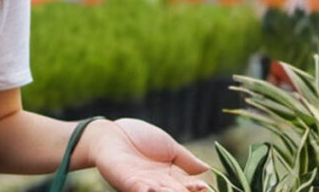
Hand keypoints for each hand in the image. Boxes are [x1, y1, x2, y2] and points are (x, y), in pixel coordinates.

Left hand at [84, 118, 209, 191]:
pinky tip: (152, 190)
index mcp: (169, 177)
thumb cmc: (139, 138)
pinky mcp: (127, 183)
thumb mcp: (168, 147)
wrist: (111, 133)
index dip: (197, 189)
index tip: (205, 187)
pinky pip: (139, 191)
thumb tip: (207, 169)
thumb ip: (185, 159)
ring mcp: (143, 186)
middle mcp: (158, 186)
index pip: (188, 188)